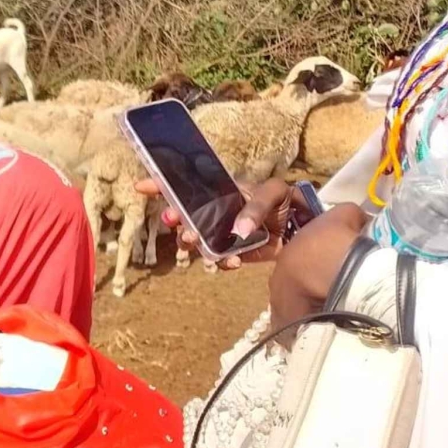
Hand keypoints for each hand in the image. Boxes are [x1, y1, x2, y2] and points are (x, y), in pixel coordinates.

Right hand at [136, 177, 301, 270]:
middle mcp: (215, 214)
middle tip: (180, 227)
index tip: (141, 187)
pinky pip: (220, 259)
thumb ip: (255, 207)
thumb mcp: (274, 191)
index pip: (185, 187)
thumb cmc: (286, 200)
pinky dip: (222, 262)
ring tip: (198, 244)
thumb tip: (237, 231)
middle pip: (183, 217)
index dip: (161, 186)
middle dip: (175, 222)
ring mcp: (223, 234)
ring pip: (196, 240)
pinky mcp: (236, 253)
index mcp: (219, 193)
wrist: (305, 228)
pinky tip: (231, 261)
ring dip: (192, 244)